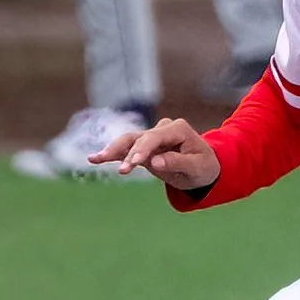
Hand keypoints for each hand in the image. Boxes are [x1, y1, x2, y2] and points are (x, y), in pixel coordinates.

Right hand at [89, 118, 221, 188]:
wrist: (204, 167)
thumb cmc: (204, 166)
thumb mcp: (197, 167)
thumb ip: (177, 162)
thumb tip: (155, 162)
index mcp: (178, 129)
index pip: (156, 137)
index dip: (143, 149)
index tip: (134, 163)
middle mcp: (163, 129)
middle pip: (139, 138)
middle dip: (127, 153)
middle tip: (122, 171)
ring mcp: (152, 137)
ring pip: (128, 142)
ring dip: (112, 151)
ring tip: (94, 159)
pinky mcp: (144, 147)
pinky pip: (126, 150)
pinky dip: (112, 155)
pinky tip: (95, 159)